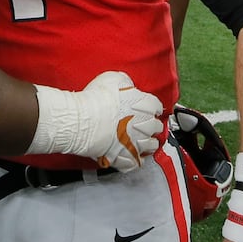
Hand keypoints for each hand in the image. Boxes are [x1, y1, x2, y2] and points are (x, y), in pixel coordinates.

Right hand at [30, 71, 163, 170]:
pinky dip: (133, 160)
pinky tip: (129, 155)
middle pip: (157, 127)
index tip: (146, 107)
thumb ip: (125, 82)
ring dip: (147, 143)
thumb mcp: (113, 78)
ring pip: (151, 146)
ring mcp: (137, 144)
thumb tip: (128, 84)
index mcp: (146, 105)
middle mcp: (146, 126)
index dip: (150, 106)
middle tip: (142, 123)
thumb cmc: (97, 99)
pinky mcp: (126, 158)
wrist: (85, 120)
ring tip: (138, 140)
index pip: (156, 106)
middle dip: (151, 125)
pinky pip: (135, 163)